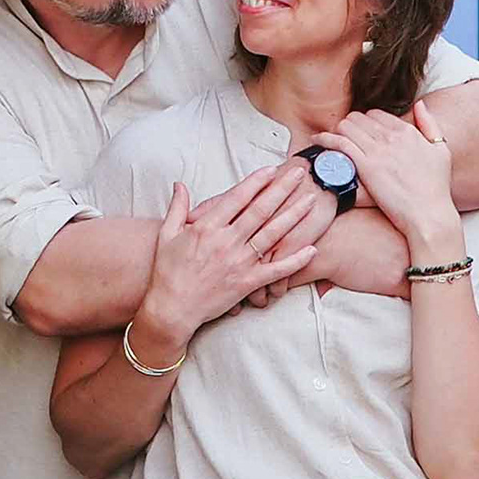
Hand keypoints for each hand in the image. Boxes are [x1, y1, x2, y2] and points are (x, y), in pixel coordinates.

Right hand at [133, 168, 318, 357]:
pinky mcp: (247, 283)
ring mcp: (239, 263)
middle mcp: (227, 241)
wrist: (171, 309)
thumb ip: (178, 207)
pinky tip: (311, 249)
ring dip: (294, 216)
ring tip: (311, 201)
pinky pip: (275, 270)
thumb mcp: (167, 234)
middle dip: (282, 189)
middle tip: (300, 175)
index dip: (257, 182)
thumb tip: (180, 184)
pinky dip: (294, 260)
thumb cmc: (167, 272)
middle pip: (261, 210)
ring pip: (272, 235)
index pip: (238, 198)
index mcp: (207, 227)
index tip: (272, 169)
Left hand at [328, 106, 460, 258]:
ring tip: (331, 139)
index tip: (360, 132)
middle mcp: (391, 136)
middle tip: (344, 136)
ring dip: (337, 131)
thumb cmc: (436, 187)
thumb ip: (430, 124)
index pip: (376, 114)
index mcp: (407, 130)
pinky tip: (318, 140)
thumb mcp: (441, 150)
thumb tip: (419, 104)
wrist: (429, 215)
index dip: (365, 122)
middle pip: (358, 117)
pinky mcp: (366, 167)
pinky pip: (340, 143)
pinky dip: (326, 138)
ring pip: (346, 126)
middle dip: (349, 125)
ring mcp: (377, 151)